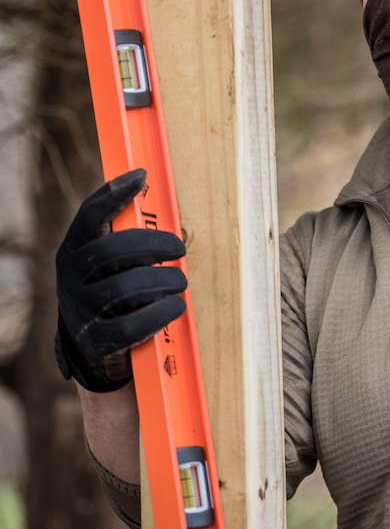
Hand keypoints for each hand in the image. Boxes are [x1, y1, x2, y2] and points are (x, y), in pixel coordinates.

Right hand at [55, 168, 187, 392]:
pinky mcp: (95, 341)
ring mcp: (79, 310)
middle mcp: (70, 278)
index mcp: (73, 251)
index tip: (141, 176)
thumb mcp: (111, 265)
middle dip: (153, 245)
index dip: (113, 193)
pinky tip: (176, 307)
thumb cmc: (113, 293)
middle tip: (179, 249)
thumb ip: (128, 240)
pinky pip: (131, 326)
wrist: (93, 351)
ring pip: (123, 288)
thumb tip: (166, 212)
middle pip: (111, 251)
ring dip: (162, 282)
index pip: (88, 216)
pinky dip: (160, 314)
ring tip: (181, 283)